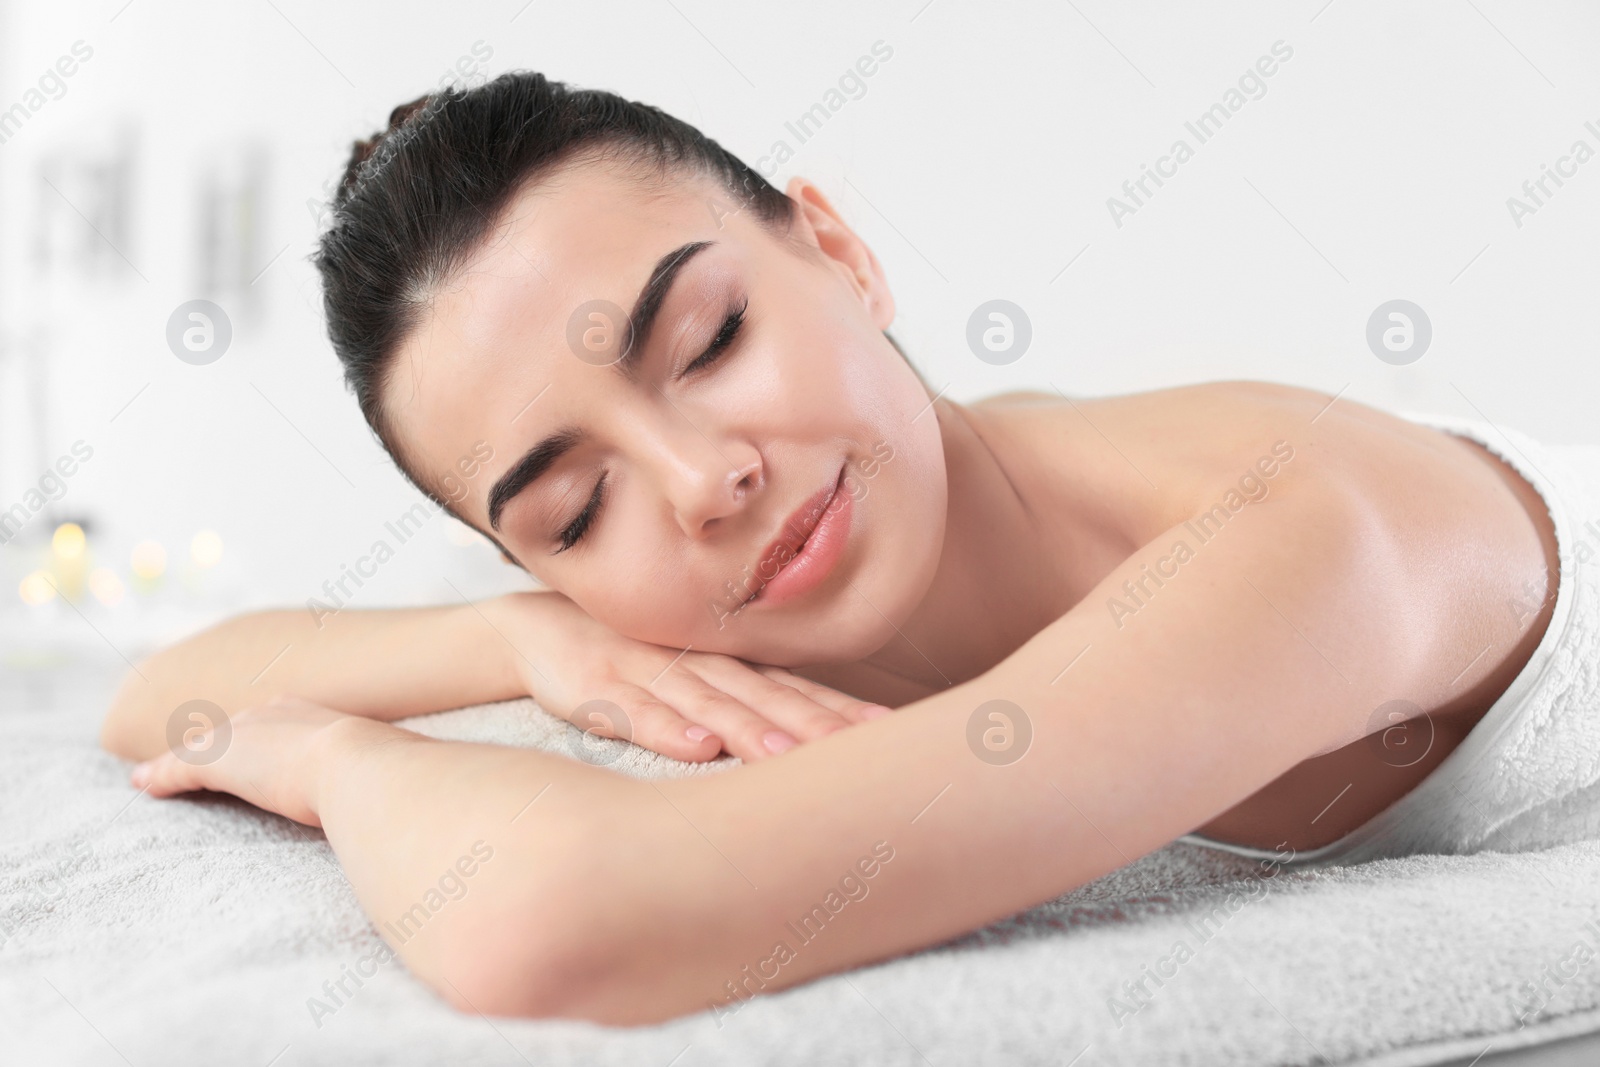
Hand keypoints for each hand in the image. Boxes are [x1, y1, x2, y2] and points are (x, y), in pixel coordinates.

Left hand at [128, 694, 398, 827]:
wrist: (364, 766)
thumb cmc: (389, 772)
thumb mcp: (392, 768)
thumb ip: (396, 775)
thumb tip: (430, 790)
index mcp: (316, 715)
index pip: (279, 721)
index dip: (264, 735)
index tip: (260, 746)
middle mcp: (277, 714)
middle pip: (237, 729)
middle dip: (219, 740)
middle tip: (204, 753)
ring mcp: (248, 735)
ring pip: (204, 748)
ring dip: (180, 761)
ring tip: (158, 773)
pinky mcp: (222, 761)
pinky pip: (181, 768)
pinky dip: (160, 777)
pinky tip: (142, 786)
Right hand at [488, 591, 893, 762]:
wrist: (537, 631)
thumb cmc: (629, 665)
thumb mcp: (692, 681)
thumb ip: (747, 705)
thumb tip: (816, 744)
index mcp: (727, 667)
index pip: (795, 690)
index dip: (840, 712)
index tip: (890, 736)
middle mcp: (699, 665)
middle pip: (767, 698)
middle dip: (815, 726)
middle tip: (861, 752)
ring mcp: (650, 673)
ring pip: (709, 703)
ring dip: (750, 730)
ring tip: (787, 756)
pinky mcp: (598, 686)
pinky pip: (634, 711)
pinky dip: (665, 727)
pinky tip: (695, 747)